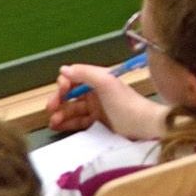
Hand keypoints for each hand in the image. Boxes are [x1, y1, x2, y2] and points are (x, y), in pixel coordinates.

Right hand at [52, 64, 168, 140]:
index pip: (74, 78)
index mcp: (98, 79)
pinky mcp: (98, 122)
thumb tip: (64, 69)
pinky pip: (78, 121)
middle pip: (70, 94)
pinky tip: (58, 127)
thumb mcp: (106, 83)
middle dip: (58, 100)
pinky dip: (67, 123)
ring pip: (72, 109)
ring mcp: (97, 108)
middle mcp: (96, 92)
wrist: (145, 127)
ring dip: (60, 114)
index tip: (60, 92)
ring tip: (53, 122)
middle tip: (50, 108)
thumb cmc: (127, 103)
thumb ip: (85, 73)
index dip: (64, 84)